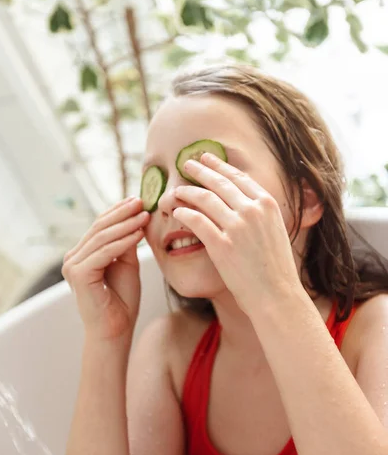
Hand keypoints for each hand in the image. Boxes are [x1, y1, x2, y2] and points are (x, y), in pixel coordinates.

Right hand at [62, 197, 149, 341]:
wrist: (116, 330)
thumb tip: (135, 216)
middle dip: (123, 213)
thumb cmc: (122, 300)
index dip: (118, 211)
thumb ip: (126, 243)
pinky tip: (139, 234)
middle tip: (142, 201)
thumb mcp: (126, 264)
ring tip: (145, 215)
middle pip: (99, 227)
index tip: (138, 200)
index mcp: (82, 254)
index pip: (99, 225)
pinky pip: (104, 252)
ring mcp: (73, 265)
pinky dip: (123, 241)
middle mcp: (73, 258)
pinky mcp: (78, 274)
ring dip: (126, 224)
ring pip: (102, 237)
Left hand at [172, 153, 302, 317]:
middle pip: (219, 183)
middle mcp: (253, 211)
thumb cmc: (275, 267)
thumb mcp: (275, 230)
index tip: (207, 158)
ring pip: (205, 199)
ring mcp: (237, 227)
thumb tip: (241, 199)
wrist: (277, 296)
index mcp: (267, 204)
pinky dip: (184, 213)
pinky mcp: (222, 245)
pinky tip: (178, 211)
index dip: (220, 166)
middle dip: (200, 171)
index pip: (238, 177)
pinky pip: (196, 221)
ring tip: (177, 190)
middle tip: (186, 164)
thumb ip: (259, 213)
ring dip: (187, 191)